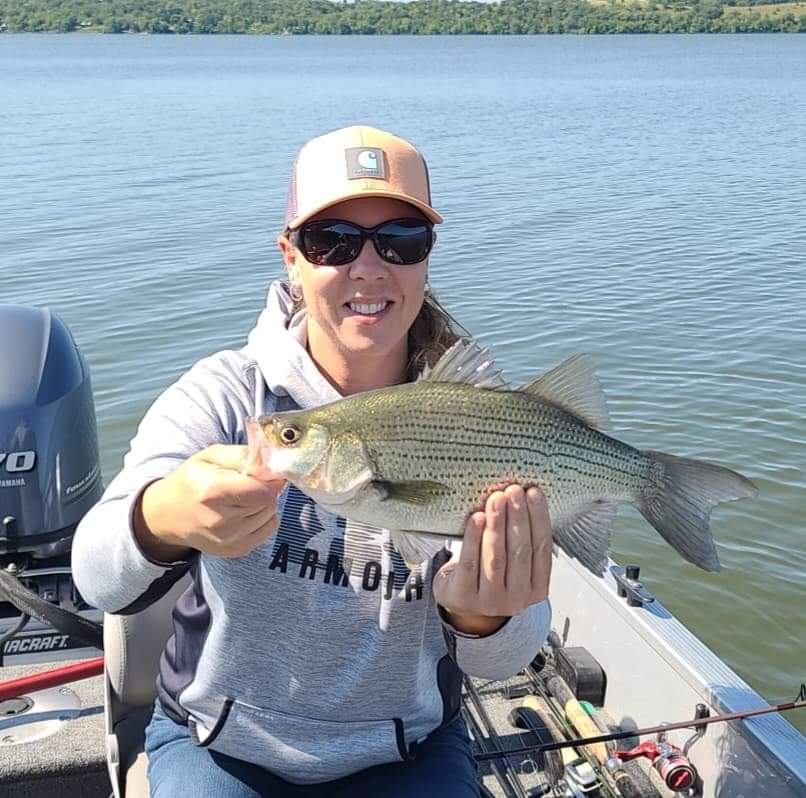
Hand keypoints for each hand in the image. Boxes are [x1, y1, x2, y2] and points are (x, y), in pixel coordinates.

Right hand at [134, 444, 285, 560]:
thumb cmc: (191, 481)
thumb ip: (242, 454)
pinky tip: (245, 512)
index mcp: (213, 491)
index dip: (271, 477)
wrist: (167, 515)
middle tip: (250, 483)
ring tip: (243, 497)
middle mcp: (221, 520)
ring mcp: (228, 539)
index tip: (264, 471)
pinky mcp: (236, 550)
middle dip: (266, 489)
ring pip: (271, 515)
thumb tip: (270, 459)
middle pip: (269, 502)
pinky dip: (263, 518)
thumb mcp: (210, 456)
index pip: (264, 490)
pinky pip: (268, 529)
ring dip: (264, 504)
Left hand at [433, 485, 552, 635]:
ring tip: (496, 499)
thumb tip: (525, 497)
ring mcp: (490, 601)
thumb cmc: (490, 574)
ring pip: (496, 557)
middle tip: (514, 491)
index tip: (534, 493)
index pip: (542, 550)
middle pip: (521, 552)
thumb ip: (522, 539)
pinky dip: (473, 537)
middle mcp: (517, 599)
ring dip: (498, 524)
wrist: (460, 602)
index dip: (539, 519)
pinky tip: (476, 518)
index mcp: (537, 589)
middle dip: (518, 517)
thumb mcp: (514, 564)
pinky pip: (470, 562)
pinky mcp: (464, 596)